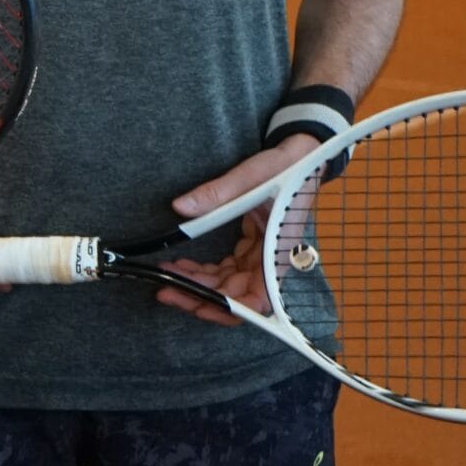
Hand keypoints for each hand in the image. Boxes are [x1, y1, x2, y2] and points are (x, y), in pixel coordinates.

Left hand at [154, 137, 315, 325]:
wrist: (301, 157)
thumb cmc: (285, 168)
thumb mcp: (250, 177)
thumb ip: (216, 194)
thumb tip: (180, 208)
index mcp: (279, 251)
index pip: (258, 299)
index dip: (230, 308)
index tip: (199, 304)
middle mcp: (272, 260)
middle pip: (236, 295)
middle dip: (200, 296)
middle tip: (164, 290)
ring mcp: (262, 256)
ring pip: (228, 283)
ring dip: (197, 284)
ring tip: (165, 275)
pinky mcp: (253, 248)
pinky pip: (227, 268)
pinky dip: (204, 270)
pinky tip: (181, 265)